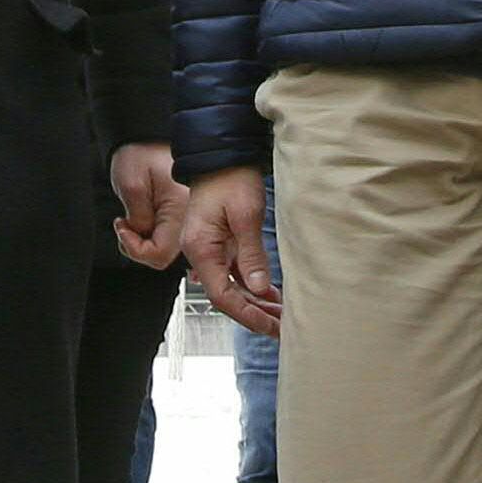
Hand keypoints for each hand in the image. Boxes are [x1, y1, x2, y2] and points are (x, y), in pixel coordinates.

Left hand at [110, 142, 186, 268]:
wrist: (145, 137)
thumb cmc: (140, 153)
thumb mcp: (131, 186)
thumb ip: (138, 219)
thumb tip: (141, 237)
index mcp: (179, 210)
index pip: (159, 253)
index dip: (135, 248)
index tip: (123, 227)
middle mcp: (187, 218)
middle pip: (162, 255)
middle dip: (138, 247)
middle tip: (125, 225)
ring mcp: (183, 218)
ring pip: (162, 249)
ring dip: (142, 241)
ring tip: (131, 219)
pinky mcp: (177, 216)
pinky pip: (164, 237)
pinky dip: (148, 234)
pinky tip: (140, 219)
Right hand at [181, 166, 278, 336]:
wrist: (221, 154)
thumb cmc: (231, 177)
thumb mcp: (245, 216)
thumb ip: (251, 255)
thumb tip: (259, 289)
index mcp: (200, 248)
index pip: (221, 295)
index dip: (246, 314)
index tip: (270, 327)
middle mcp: (199, 252)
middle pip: (226, 295)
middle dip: (254, 314)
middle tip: (282, 329)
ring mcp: (208, 248)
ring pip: (230, 285)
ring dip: (254, 302)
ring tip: (281, 316)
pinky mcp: (218, 242)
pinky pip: (233, 271)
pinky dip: (251, 285)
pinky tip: (270, 295)